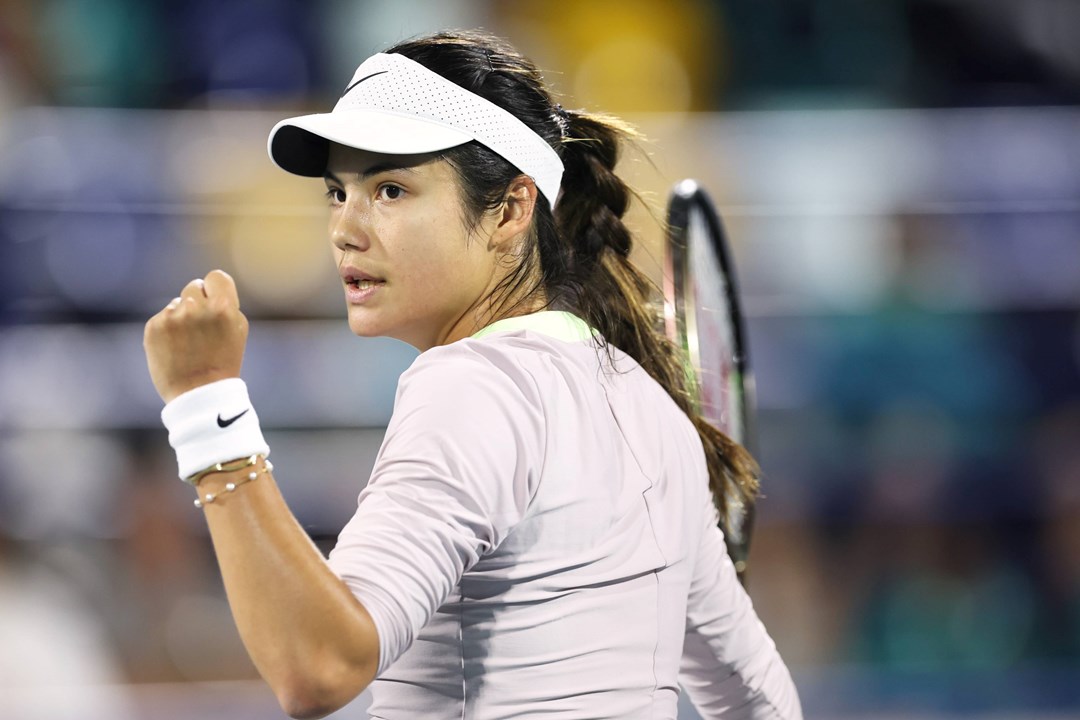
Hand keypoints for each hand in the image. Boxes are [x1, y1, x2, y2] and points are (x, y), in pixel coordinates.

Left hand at [144, 270, 248, 402]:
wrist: (198, 394)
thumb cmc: (223, 363)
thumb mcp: (236, 331)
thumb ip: (225, 305)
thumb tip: (207, 289)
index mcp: (224, 307)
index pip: (216, 277)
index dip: (215, 289)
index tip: (214, 302)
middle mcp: (196, 307)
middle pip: (194, 286)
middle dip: (197, 301)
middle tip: (200, 327)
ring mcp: (173, 316)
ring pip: (177, 303)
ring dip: (182, 317)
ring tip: (188, 344)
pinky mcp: (154, 327)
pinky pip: (163, 317)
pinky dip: (168, 330)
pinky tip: (174, 349)